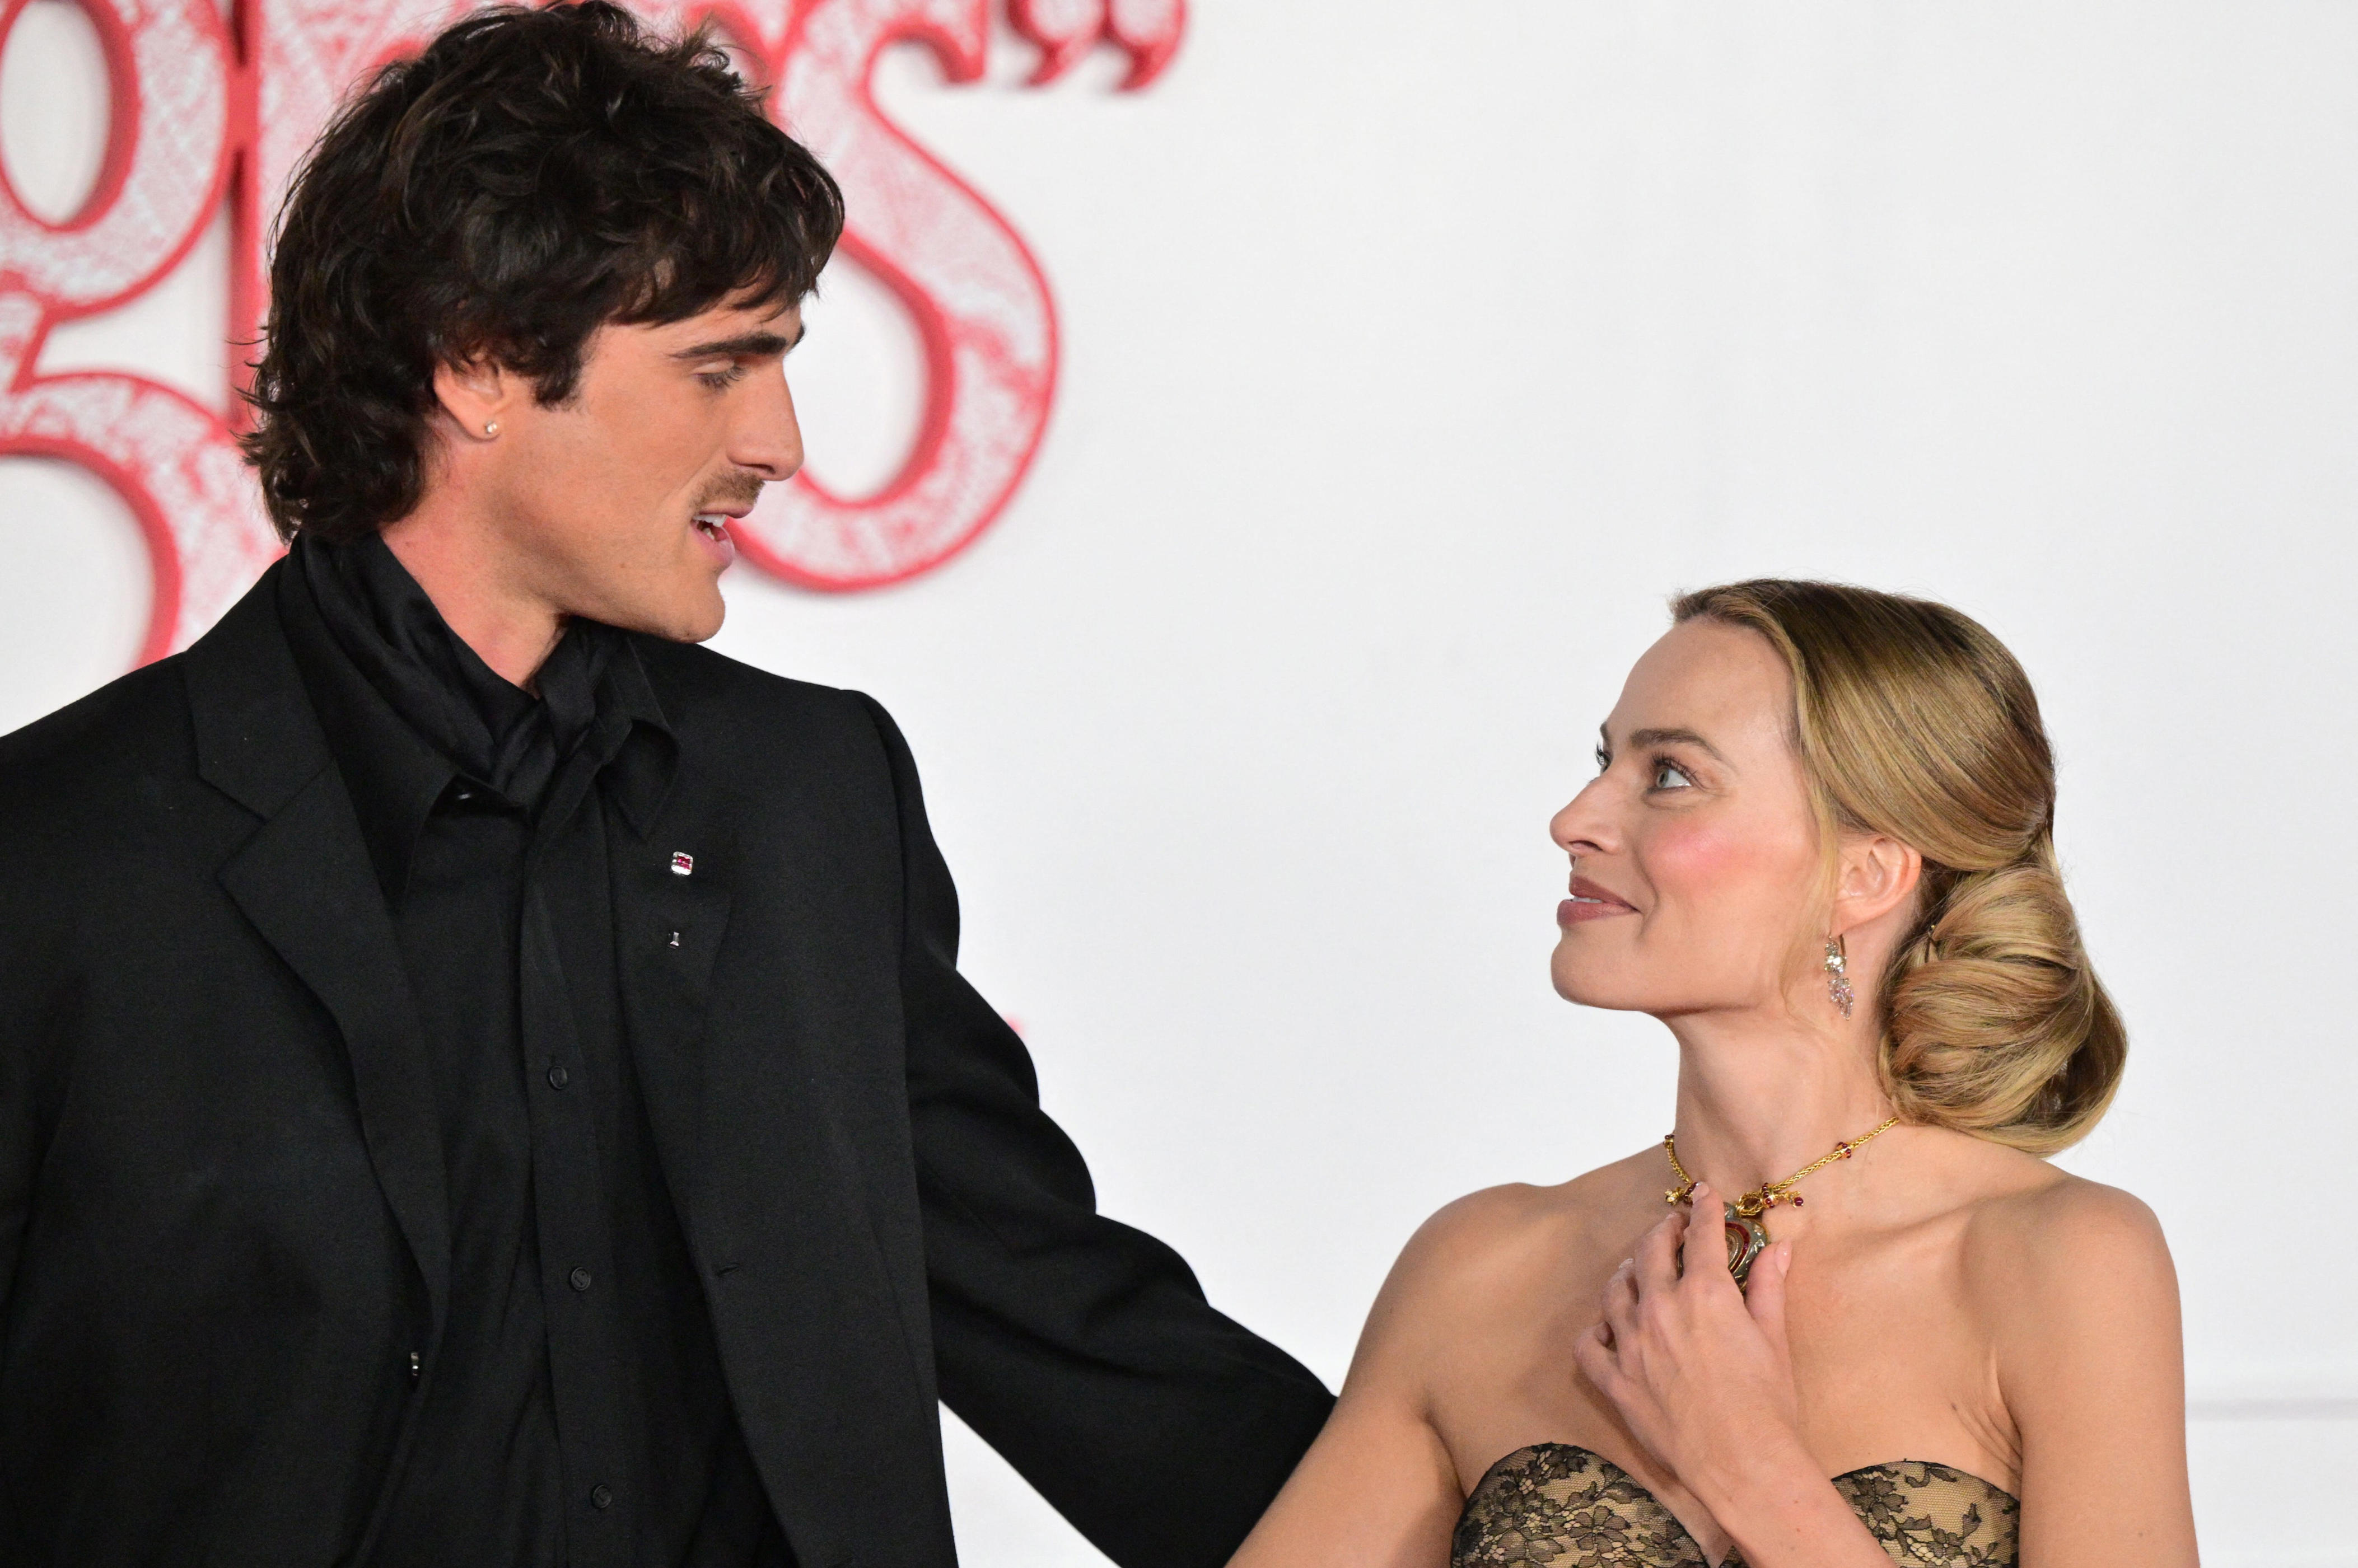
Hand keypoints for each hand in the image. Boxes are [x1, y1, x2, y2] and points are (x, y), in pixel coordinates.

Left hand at [1571, 1185, 1811, 1508]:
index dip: (1704, 1209)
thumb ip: (1769, 1287)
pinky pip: (1588, 1347)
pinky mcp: (1616, 1382)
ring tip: (1636, 1269)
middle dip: (1662, 1232)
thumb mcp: (1774, 1338)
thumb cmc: (1768, 1405)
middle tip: (1671, 1227)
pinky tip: (1604, 1328)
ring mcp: (1632, 1345)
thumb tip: (1779, 1249)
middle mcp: (1661, 1310)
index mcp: (1704, 1294)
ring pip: (1615, 1291)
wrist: (1744, 1463)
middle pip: (1649, 1252)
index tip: (1703, 1193)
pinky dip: (1594, 1332)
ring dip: (1627, 1273)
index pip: (1701, 1235)